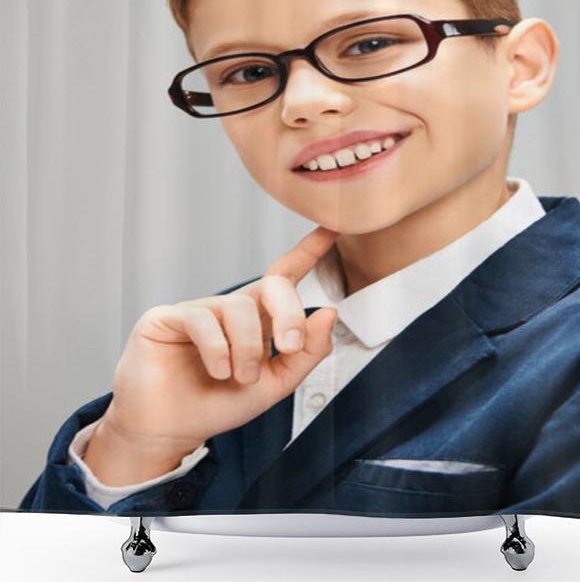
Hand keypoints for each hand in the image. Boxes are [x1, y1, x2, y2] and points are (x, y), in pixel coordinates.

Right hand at [83, 226, 338, 485]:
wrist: (173, 433)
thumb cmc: (221, 404)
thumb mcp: (276, 383)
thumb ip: (307, 351)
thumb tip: (330, 312)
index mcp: (260, 319)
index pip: (285, 276)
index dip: (308, 250)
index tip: (332, 227)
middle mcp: (232, 307)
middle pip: (274, 285)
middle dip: (290, 314)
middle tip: (289, 348)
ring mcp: (200, 309)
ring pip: (240, 307)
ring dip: (249, 347)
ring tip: (242, 377)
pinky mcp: (166, 317)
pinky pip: (202, 319)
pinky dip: (218, 348)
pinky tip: (219, 371)